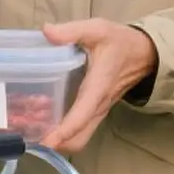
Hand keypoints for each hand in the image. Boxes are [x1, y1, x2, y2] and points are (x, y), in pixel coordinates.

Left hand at [39, 20, 159, 151]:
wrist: (144, 53)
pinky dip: (62, 131)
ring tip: (30, 126)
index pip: (80, 116)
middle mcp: (98, 106)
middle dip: (54, 142)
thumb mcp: (97, 29)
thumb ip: (72, 31)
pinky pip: (79, 128)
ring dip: (56, 138)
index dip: (63, 132)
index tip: (44, 143)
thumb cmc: (120, 42)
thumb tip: (47, 31)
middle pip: (78, 138)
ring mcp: (98, 111)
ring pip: (78, 137)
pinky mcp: (95, 110)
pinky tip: (42, 116)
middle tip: (28, 134)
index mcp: (97, 88)